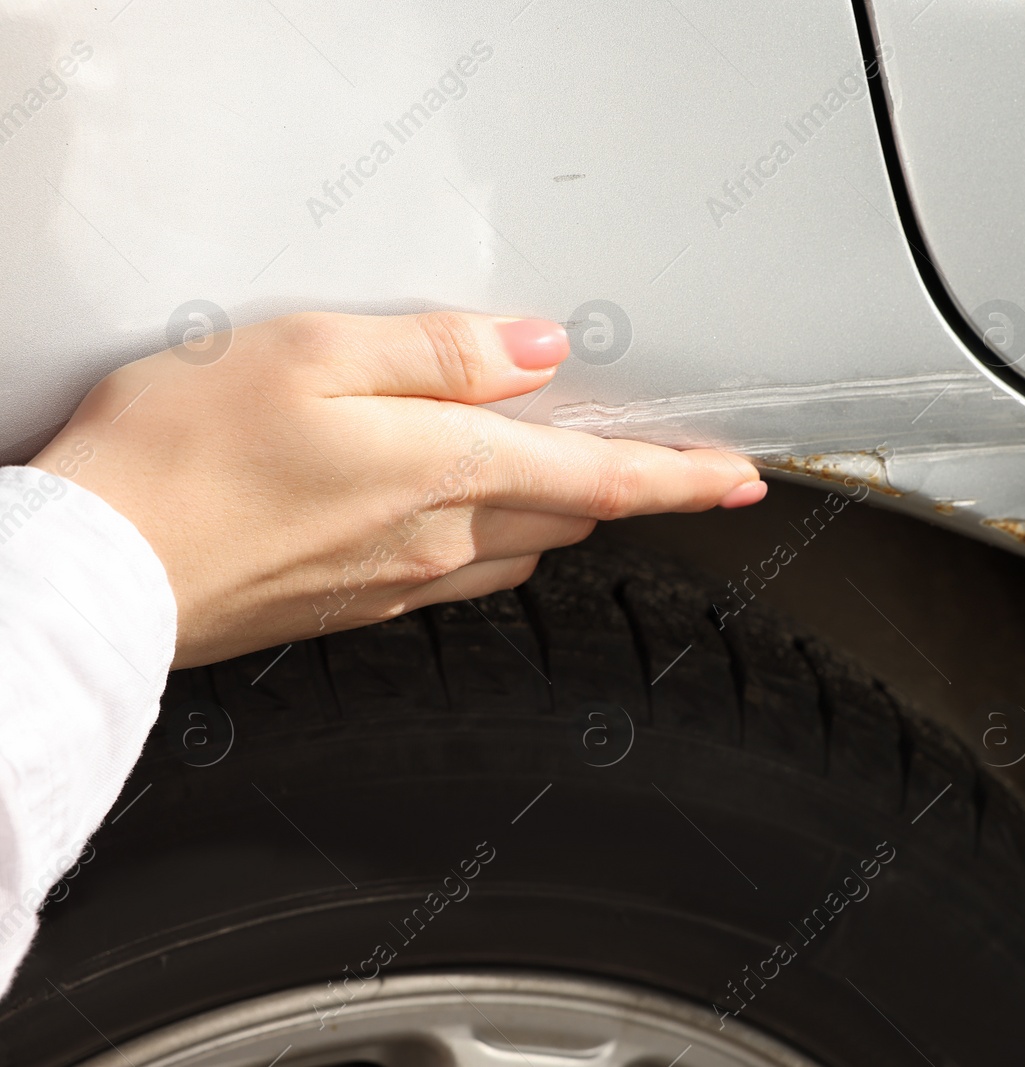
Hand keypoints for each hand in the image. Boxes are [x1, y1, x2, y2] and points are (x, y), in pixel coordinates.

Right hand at [28, 311, 765, 667]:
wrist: (95, 574)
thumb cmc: (181, 457)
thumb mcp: (314, 352)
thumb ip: (442, 354)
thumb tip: (534, 353)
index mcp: (448, 471)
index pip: (606, 480)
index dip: (686, 481)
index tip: (741, 480)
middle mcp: (440, 540)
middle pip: (569, 512)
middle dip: (618, 482)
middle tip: (649, 451)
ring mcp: (399, 582)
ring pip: (518, 543)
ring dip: (552, 505)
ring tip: (552, 462)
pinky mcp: (356, 603)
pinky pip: (457, 567)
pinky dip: (485, 530)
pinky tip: (449, 502)